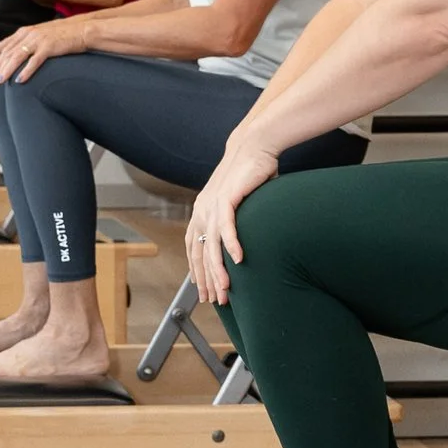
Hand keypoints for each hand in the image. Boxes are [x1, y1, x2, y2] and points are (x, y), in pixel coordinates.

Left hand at [0, 17, 70, 84]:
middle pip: (6, 52)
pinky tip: (20, 81)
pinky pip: (34, 61)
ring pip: (16, 57)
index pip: (1, 46)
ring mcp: (38, 40)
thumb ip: (26, 44)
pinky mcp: (49, 47)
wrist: (81, 30)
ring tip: (1, 82)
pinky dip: (25, 71)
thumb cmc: (61, 36)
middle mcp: (28, 34)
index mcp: (23, 32)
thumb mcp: (39, 37)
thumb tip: (13, 59)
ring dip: (6, 70)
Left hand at [186, 140, 279, 307]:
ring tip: (225, 289)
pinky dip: (231, 244)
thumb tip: (242, 245)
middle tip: (216, 300)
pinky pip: (227, 226)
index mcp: (202, 214)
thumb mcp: (237, 204)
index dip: (198, 273)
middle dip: (208, 280)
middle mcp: (203, 212)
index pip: (195, 250)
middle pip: (201, 253)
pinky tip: (238, 259)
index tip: (206, 291)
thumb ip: (235, 223)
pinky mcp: (227, 198)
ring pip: (212, 245)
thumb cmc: (249, 177)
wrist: (252, 147)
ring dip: (218, 270)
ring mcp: (213, 205)